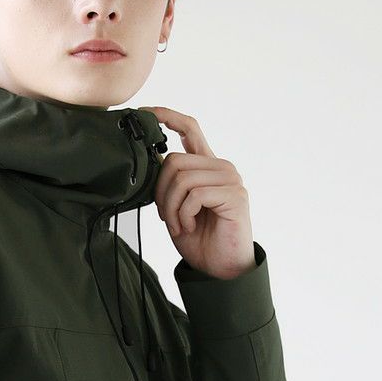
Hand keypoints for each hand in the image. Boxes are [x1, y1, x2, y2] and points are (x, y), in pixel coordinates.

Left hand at [140, 105, 255, 279]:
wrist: (219, 268)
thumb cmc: (199, 238)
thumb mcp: (175, 207)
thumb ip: (168, 183)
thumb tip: (150, 161)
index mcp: (206, 167)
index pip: (190, 129)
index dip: (168, 117)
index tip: (146, 112)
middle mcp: (221, 167)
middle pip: (175, 160)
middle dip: (160, 192)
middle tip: (164, 217)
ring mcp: (230, 179)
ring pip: (182, 178)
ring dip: (170, 208)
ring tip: (178, 225)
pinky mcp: (234, 195)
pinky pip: (195, 194)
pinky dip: (183, 214)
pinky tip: (188, 227)